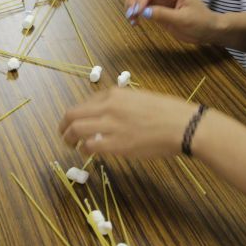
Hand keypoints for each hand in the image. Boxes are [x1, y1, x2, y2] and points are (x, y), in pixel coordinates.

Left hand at [59, 88, 196, 158]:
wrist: (182, 125)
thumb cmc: (167, 111)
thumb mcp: (139, 97)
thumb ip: (120, 103)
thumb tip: (107, 112)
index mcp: (114, 93)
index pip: (85, 102)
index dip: (78, 114)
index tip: (78, 121)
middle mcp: (108, 107)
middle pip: (72, 115)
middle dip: (64, 125)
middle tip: (63, 133)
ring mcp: (110, 126)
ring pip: (76, 130)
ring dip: (69, 138)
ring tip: (70, 144)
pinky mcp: (116, 145)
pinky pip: (90, 146)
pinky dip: (84, 149)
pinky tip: (87, 152)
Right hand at [124, 0, 220, 44]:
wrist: (209, 31)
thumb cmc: (200, 23)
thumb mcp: (182, 20)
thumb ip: (163, 14)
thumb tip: (143, 12)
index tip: (135, 12)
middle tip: (130, 14)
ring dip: (133, 6)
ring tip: (131, 20)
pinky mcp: (159, 8)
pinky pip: (144, 7)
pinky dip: (137, 13)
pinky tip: (136, 22)